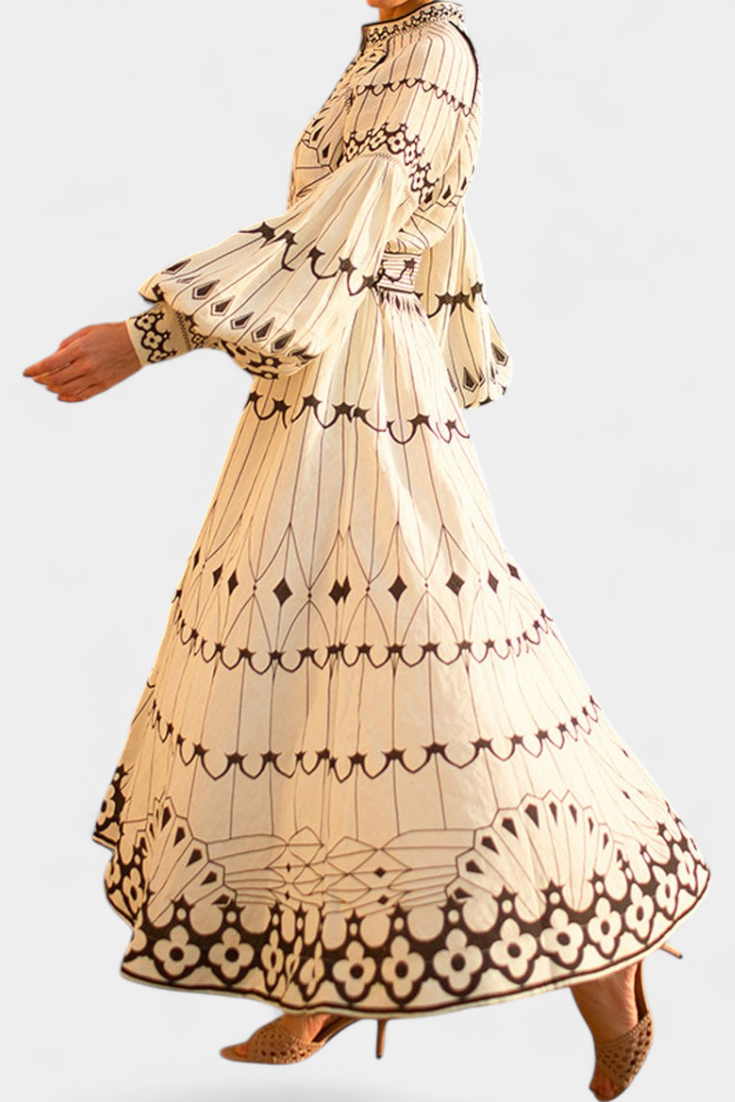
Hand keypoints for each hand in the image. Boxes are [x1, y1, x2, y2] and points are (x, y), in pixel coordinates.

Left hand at [22, 321, 142, 401]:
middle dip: (43, 380)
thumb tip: (55, 358)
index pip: (49, 363)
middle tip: (37, 378)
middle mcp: (86, 365)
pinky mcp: (104, 385)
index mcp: (79, 349)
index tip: (27, 372)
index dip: (35, 369)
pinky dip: (69, 397)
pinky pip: (83, 395)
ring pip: (67, 389)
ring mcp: (95, 377)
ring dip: (54, 388)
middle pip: (55, 379)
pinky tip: (62, 396)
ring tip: (49, 386)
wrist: (138, 343)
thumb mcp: (86, 331)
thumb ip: (67, 344)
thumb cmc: (112, 334)